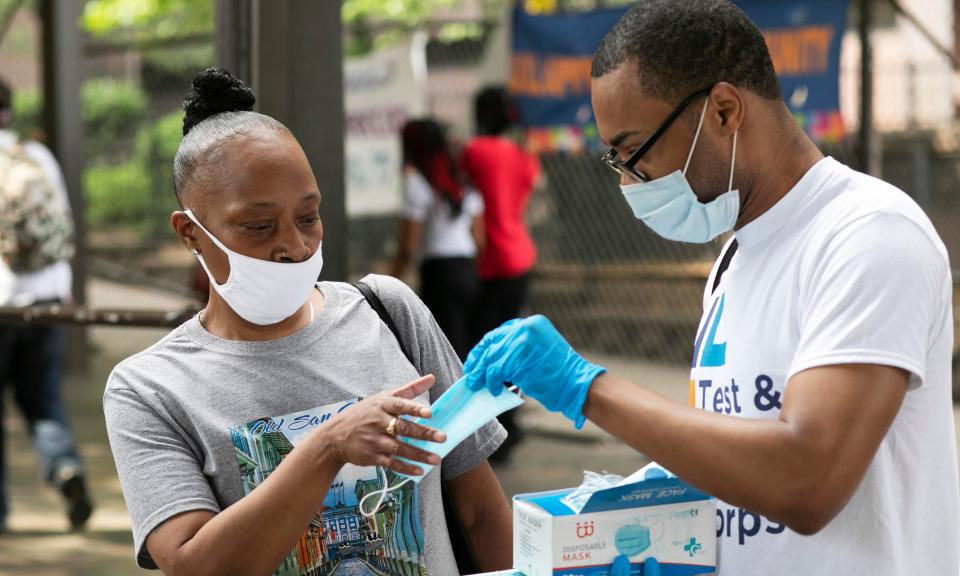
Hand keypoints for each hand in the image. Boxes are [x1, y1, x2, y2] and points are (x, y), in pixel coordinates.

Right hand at [322, 375, 445, 475]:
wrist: (335, 436)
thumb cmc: (365, 413)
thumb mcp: (383, 398)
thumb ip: (409, 390)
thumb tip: (432, 378)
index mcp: (382, 405)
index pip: (399, 405)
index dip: (414, 409)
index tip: (429, 413)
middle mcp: (378, 422)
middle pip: (403, 428)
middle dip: (423, 434)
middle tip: (442, 438)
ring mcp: (374, 440)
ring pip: (399, 448)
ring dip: (418, 455)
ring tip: (436, 459)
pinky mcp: (371, 456)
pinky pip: (391, 463)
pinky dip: (405, 468)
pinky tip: (419, 471)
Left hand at [464, 315, 605, 427]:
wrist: (577, 385)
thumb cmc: (560, 375)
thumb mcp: (539, 352)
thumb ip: (518, 350)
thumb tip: (493, 360)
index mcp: (533, 323)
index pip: (500, 333)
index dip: (486, 347)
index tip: (477, 360)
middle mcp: (526, 327)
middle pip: (492, 342)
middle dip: (478, 359)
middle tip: (472, 374)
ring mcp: (522, 340)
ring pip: (491, 357)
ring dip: (482, 373)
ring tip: (479, 385)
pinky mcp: (518, 357)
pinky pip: (496, 370)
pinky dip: (491, 381)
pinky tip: (495, 390)